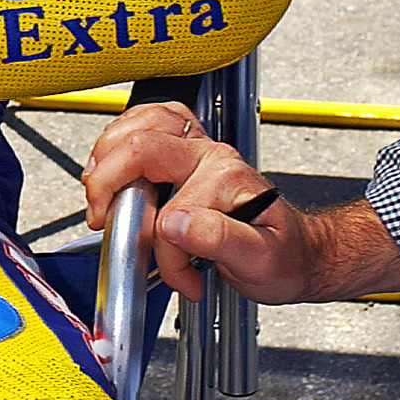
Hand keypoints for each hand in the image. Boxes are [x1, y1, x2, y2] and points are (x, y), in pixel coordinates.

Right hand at [82, 102, 309, 304]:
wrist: (299, 251)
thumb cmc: (282, 257)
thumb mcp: (259, 260)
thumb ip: (216, 240)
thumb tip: (171, 225)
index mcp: (225, 179)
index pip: (167, 210)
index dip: (163, 253)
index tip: (176, 278)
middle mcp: (211, 156)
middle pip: (141, 147)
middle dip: (107, 184)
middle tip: (102, 218)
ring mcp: (200, 149)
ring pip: (141, 123)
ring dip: (109, 153)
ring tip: (101, 188)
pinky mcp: (191, 151)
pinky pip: (149, 121)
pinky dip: (122, 135)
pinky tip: (115, 161)